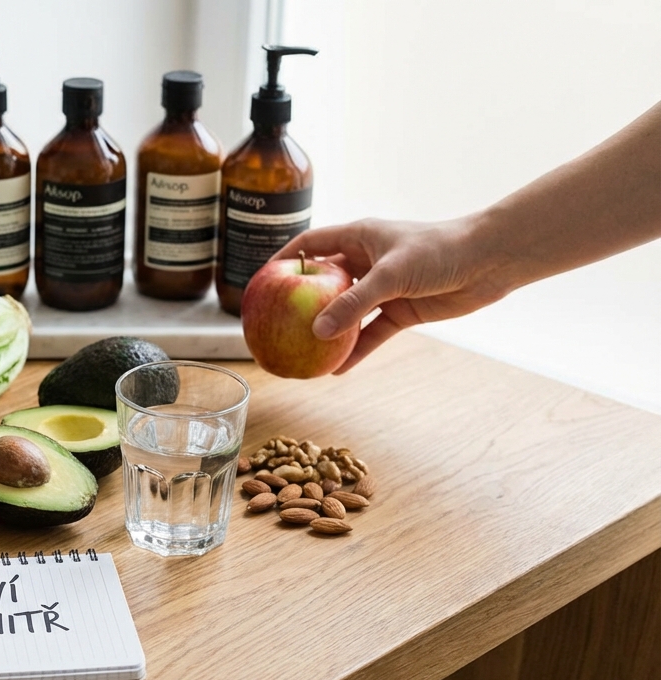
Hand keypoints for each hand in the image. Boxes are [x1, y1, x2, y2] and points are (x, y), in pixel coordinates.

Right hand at [271, 216, 514, 372]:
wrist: (491, 260)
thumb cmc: (440, 251)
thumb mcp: (391, 275)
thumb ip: (354, 304)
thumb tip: (318, 332)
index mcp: (358, 237)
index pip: (311, 245)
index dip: (285, 260)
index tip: (261, 280)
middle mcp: (366, 261)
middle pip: (324, 283)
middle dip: (301, 304)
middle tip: (275, 325)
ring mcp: (383, 288)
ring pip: (346, 313)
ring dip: (328, 333)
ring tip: (302, 354)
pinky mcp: (401, 310)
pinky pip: (371, 333)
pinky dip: (356, 350)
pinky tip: (338, 369)